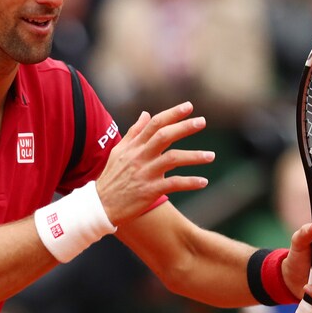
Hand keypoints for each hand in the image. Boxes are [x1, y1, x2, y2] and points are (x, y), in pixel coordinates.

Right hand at [95, 102, 213, 224]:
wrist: (100, 206)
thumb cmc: (111, 178)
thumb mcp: (119, 152)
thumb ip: (134, 132)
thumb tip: (145, 114)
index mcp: (134, 146)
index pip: (154, 124)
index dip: (172, 114)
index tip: (189, 106)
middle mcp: (140, 157)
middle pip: (164, 136)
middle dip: (184, 127)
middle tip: (202, 121)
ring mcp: (145, 173)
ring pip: (172, 158)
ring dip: (194, 156)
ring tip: (211, 156)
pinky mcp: (150, 191)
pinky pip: (173, 184)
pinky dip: (190, 182)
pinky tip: (203, 182)